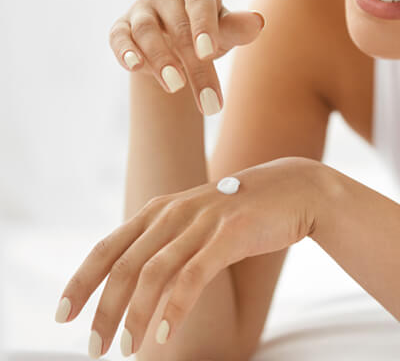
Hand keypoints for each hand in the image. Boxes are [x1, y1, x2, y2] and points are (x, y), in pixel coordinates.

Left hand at [55, 157, 321, 357]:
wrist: (289, 189)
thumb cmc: (237, 213)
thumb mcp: (193, 223)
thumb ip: (166, 245)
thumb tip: (139, 285)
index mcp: (158, 210)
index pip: (107, 247)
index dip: (82, 280)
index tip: (63, 313)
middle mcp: (173, 212)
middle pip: (124, 265)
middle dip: (102, 308)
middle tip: (92, 348)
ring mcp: (201, 221)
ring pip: (154, 273)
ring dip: (135, 316)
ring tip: (125, 350)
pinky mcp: (229, 234)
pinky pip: (193, 276)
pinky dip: (175, 308)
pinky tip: (163, 337)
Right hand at [108, 0, 264, 115]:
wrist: (174, 42)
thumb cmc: (204, 34)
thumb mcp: (223, 32)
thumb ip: (236, 29)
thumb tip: (258, 22)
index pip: (200, 1)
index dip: (203, 25)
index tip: (207, 53)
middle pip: (178, 27)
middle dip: (194, 67)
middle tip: (208, 102)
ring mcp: (141, 8)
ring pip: (146, 31)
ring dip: (161, 60)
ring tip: (176, 86)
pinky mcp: (122, 27)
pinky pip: (119, 37)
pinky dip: (125, 51)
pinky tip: (135, 67)